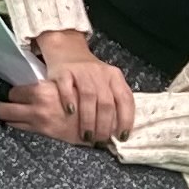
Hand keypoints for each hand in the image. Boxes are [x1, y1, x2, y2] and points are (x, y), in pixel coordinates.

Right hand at [0, 35, 135, 145]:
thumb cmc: (88, 74)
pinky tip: (70, 114)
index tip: (121, 136)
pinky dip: (69, 101)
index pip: (125, 99)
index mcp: (115, 77)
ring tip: (86, 135)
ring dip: (88, 119)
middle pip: (106, 102)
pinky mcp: (63, 71)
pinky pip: (67, 88)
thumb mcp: (106, 83)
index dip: (125, 120)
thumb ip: (112, 101)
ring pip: (89, 97)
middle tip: (100, 139)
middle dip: (104, 125)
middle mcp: (100, 73)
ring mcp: (81, 71)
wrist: (66, 49)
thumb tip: (117, 132)